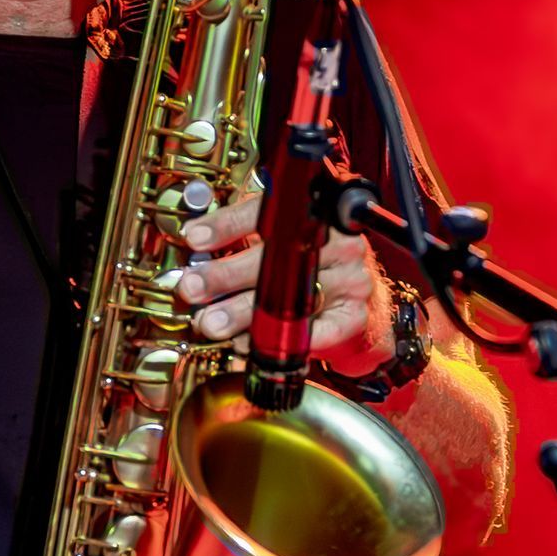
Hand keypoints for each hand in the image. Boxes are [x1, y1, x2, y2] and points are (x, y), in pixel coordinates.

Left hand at [178, 192, 395, 380]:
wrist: (363, 311)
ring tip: (210, 321)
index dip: (228, 225)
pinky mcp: (353, 318)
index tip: (195, 238)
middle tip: (193, 287)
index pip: (271, 212)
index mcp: (318, 215)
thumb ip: (244, 243)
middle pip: (277, 258)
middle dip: (225, 274)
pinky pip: (310, 333)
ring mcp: (351, 281)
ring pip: (290, 298)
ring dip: (242, 313)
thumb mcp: (284, 247)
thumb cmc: (314, 272)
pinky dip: (274, 340)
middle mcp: (339, 244)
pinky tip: (247, 342)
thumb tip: (195, 252)